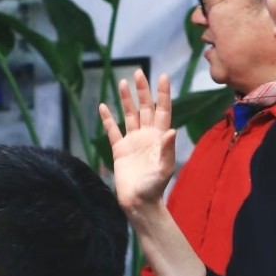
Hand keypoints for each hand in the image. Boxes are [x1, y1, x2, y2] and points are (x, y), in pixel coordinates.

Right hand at [100, 70, 176, 211]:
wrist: (138, 202)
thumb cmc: (154, 188)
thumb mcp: (163, 169)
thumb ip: (167, 150)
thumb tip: (172, 131)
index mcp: (160, 138)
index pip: (163, 110)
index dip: (163, 94)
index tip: (163, 76)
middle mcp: (147, 136)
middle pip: (145, 108)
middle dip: (143, 91)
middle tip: (139, 73)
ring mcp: (133, 141)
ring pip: (130, 115)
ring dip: (126, 99)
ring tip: (123, 82)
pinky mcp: (119, 149)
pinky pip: (112, 130)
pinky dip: (108, 118)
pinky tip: (103, 106)